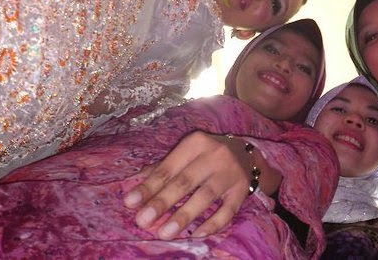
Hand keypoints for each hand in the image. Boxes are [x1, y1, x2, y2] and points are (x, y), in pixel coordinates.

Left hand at [123, 131, 276, 239]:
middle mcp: (214, 154)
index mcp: (195, 143)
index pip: (168, 167)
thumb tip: (134, 188)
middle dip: (163, 202)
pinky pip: (228, 210)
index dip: (149, 186)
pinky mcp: (242, 189)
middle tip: (143, 221)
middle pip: (185, 181)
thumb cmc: (207, 156)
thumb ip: (162, 169)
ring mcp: (230, 172)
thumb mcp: (186, 154)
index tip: (130, 203)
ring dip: (184, 215)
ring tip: (165, 233)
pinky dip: (213, 224)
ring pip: (206, 196)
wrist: (247, 153)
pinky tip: (198, 234)